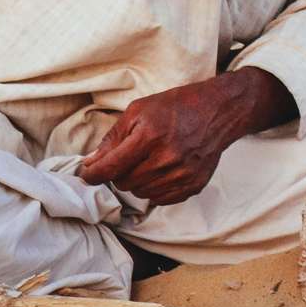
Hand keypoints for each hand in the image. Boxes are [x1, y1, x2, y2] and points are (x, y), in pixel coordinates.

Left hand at [77, 70, 293, 202]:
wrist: (218, 111)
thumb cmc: (176, 106)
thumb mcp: (139, 110)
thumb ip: (113, 137)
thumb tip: (91, 163)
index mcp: (150, 135)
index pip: (111, 167)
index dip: (93, 174)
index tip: (87, 175)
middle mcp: (167, 158)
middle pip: (124, 183)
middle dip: (119, 173)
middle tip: (128, 158)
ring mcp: (182, 174)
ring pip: (141, 193)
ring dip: (137, 181)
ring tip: (148, 161)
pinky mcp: (193, 185)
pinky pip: (161, 199)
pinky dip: (155, 189)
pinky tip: (161, 170)